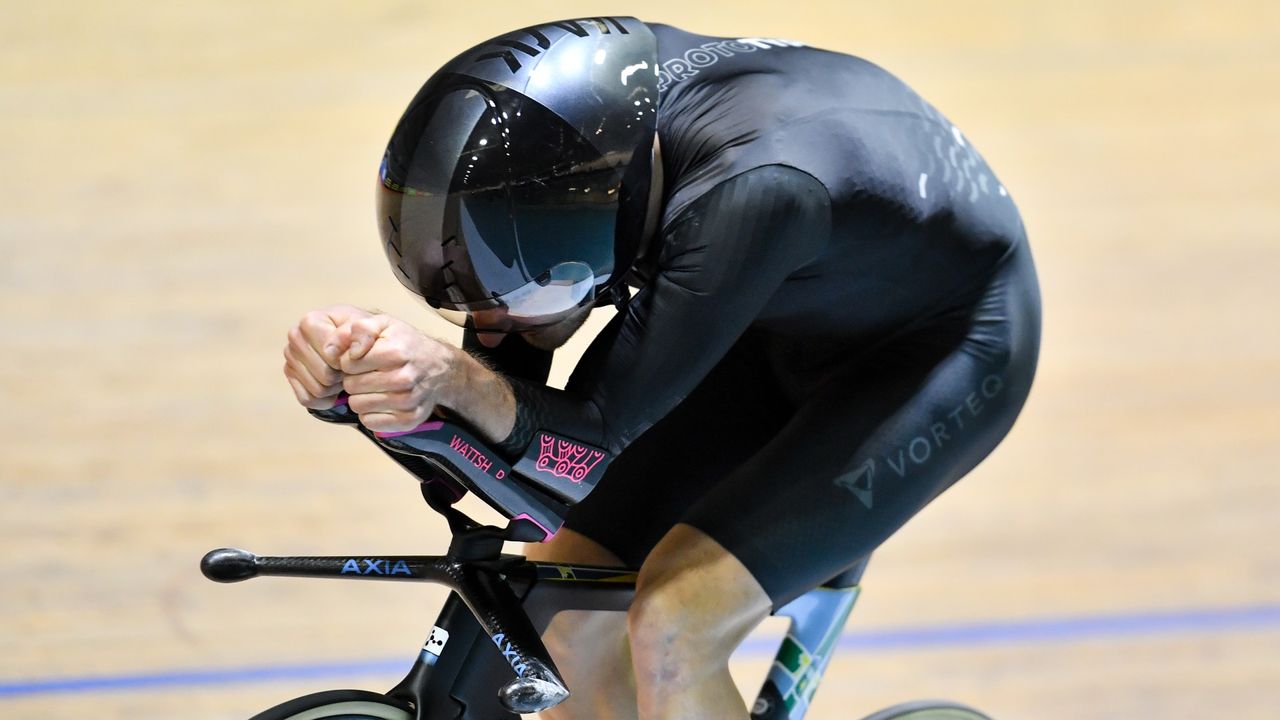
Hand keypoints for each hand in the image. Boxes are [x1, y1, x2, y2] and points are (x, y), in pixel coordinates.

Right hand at [283, 305, 372, 409]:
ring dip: (336, 387)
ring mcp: (290, 356)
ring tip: (343, 373)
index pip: (330, 355)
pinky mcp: (290, 375)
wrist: (355, 341)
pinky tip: (334, 385)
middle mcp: (295, 336)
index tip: (354, 355)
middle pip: (324, 374)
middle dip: (342, 375)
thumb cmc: (362, 334)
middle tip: (350, 367)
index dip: (347, 361)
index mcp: (311, 321)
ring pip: (317, 389)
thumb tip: (350, 352)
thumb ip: (365, 334)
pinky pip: (308, 399)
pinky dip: (325, 398)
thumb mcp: (372, 327)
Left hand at [333, 314, 460, 432]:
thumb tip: (331, 350)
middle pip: (351, 386)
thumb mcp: (383, 324)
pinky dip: (371, 413)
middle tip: (369, 373)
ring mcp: (408, 402)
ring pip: (358, 406)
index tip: (361, 358)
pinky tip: (381, 400)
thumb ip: (356, 329)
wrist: (439, 367)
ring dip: (361, 397)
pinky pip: (370, 422)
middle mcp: (404, 378)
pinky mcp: (409, 420)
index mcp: (395, 352)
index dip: (349, 361)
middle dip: (355, 379)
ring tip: (374, 386)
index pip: (347, 364)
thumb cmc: (406, 343)